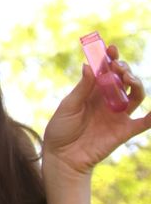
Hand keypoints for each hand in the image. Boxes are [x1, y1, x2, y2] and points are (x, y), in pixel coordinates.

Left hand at [43, 45, 150, 176]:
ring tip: (127, 77)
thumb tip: (89, 65)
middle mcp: (108, 100)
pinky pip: (144, 123)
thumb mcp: (69, 105)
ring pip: (135, 95)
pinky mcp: (124, 130)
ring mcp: (118, 115)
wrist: (63, 155)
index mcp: (93, 91)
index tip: (111, 48)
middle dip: (124, 69)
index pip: (105, 71)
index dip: (110, 58)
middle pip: (123, 80)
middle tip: (117, 66)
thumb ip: (82, 88)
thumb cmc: (61, 128)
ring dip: (135, 84)